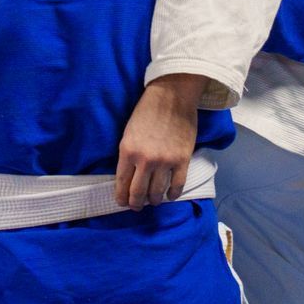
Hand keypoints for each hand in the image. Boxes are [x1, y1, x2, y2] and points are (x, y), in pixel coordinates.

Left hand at [115, 74, 205, 209]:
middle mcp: (145, 160)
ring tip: (153, 201)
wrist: (173, 96)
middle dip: (136, 203)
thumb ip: (128, 155)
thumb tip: (129, 176)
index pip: (122, 183)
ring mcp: (165, 161)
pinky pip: (178, 185)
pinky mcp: (182, 159)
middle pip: (138, 192)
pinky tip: (170, 196)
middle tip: (136, 206)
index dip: (122, 197)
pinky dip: (173, 194)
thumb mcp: (129, 132)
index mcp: (127, 151)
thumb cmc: (147, 111)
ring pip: (157, 192)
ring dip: (154, 200)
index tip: (122, 203)